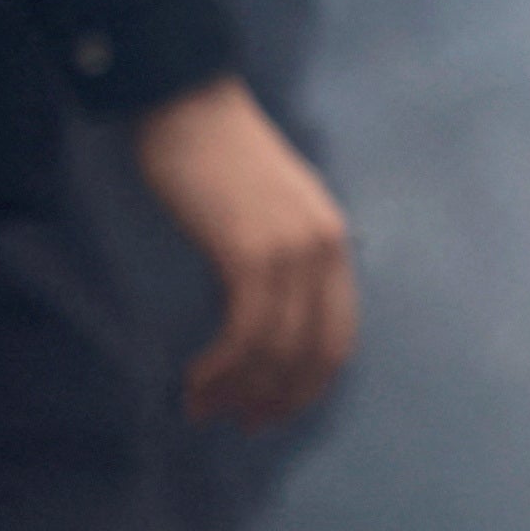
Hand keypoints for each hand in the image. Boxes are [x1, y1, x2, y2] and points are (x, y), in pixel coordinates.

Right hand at [136, 73, 354, 427]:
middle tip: (240, 424)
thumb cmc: (216, 158)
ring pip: (279, 348)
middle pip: (317, 351)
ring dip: (241, 389)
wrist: (189, 106)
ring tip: (204, 410)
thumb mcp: (265, 213)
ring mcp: (293, 251)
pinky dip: (224, 365)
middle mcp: (326, 249)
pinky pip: (248, 330)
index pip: (340, 334)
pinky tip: (197, 380)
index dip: (310, 382)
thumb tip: (260, 317)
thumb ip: (276, 259)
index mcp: (333, 241)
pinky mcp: (252, 252)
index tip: (275, 408)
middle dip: (280, 397)